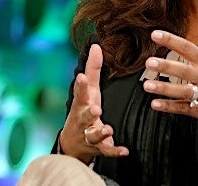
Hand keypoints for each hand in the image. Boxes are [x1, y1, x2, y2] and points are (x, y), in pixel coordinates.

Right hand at [59, 43, 128, 162]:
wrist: (73, 144)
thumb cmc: (83, 110)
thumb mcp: (88, 90)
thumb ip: (93, 69)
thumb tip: (96, 45)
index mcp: (81, 103)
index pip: (80, 93)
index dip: (81, 85)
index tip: (82, 77)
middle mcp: (83, 119)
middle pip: (84, 116)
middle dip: (89, 113)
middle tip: (95, 109)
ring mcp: (89, 135)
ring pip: (94, 135)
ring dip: (101, 132)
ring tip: (108, 129)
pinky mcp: (98, 148)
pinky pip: (107, 150)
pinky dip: (115, 151)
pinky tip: (124, 151)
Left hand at [143, 10, 197, 134]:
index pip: (188, 48)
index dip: (171, 41)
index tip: (156, 35)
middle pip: (182, 71)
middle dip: (165, 66)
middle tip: (150, 62)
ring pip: (180, 91)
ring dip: (163, 88)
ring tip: (148, 85)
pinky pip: (181, 108)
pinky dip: (168, 107)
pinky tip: (155, 104)